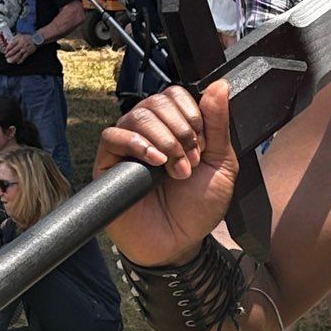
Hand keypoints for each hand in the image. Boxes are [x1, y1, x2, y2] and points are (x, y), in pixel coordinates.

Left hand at [0, 31, 36, 64]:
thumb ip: (14, 39)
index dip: (7, 48)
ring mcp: (25, 49)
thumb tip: (8, 42)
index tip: (5, 51)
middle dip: (9, 54)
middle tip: (6, 56)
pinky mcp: (28, 52)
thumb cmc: (27, 38)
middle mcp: (21, 45)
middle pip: (14, 50)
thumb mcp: (19, 35)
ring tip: (10, 61)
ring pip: (18, 55)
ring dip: (14, 58)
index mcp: (18, 40)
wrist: (35, 39)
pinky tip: (18, 62)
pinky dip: (20, 60)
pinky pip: (24, 57)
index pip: (11, 45)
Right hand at [94, 79, 239, 265]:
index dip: (190, 112)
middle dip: (180, 130)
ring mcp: (128, 148)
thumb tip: (219, 86)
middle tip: (190, 160)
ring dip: (163, 139)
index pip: (175, 96)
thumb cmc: (198, 208)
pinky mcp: (109, 164)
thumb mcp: (221, 164)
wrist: (180, 244)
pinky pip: (111, 137)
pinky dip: (136, 144)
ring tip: (176, 169)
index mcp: (177, 129)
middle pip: (155, 102)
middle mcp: (151, 134)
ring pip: (136, 116)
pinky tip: (155, 161)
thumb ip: (218, 125)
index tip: (202, 141)